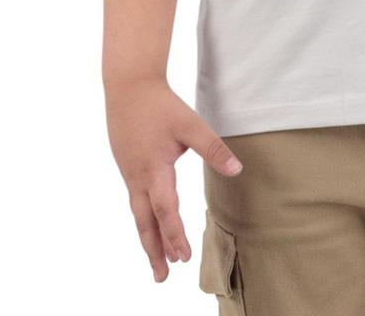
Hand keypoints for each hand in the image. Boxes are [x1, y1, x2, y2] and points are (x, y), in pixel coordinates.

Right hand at [104, 77, 242, 281]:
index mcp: (153, 170)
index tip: (183, 257)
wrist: (128, 86)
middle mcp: (137, 178)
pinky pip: (135, 200)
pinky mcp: (128, 165)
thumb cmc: (161, 106)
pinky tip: (150, 222)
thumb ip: (213, 148)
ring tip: (157, 259)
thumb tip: (236, 169)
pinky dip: (143, 219)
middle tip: (162, 277)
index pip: (165, 210)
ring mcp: (129, 173)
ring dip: (148, 237)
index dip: (174, 235)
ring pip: (138, 213)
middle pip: (145, 223)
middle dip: (154, 250)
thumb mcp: (190, 125)